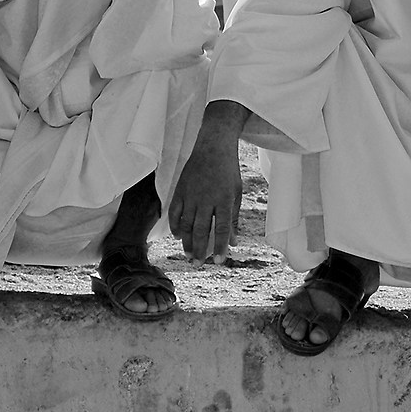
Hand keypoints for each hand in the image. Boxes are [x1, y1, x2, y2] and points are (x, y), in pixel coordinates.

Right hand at [168, 106, 243, 260]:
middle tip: (198, 263)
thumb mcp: (236, 193)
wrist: (213, 148)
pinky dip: (175, 226)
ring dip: (187, 242)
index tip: (219, 261)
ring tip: (189, 255)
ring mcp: (191, 195)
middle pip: (201, 230)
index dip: (220, 246)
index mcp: (224, 200)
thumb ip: (233, 218)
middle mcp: (206, 199)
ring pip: (186, 224)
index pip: (222, 229)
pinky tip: (178, 236)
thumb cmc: (228, 172)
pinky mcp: (180, 191)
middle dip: (200, 249)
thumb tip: (234, 241)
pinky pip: (175, 213)